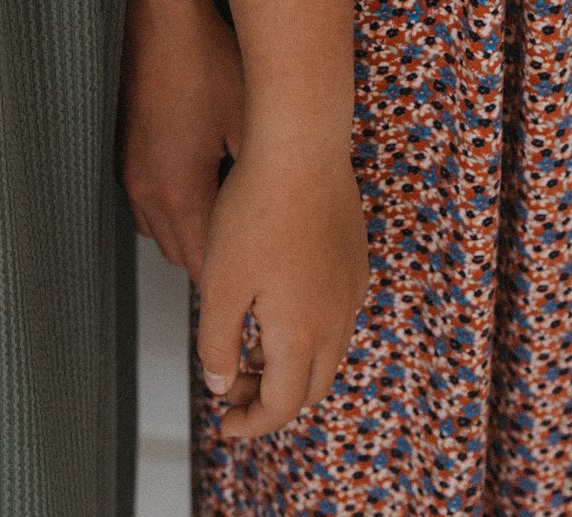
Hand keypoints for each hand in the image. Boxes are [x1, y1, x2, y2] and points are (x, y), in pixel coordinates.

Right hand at [121, 2, 243, 282]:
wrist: (163, 17)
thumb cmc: (206, 61)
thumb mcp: (251, 122)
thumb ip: (262, 178)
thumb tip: (289, 208)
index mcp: (180, 192)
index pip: (204, 268)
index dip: (234, 277)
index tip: (259, 277)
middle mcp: (147, 191)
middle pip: (179, 255)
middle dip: (214, 258)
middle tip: (252, 246)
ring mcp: (130, 172)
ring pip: (159, 231)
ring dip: (189, 232)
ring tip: (228, 213)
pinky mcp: (125, 153)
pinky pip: (148, 202)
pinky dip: (171, 205)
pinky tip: (199, 177)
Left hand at [197, 131, 367, 438]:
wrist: (300, 146)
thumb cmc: (255, 210)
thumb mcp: (219, 284)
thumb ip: (217, 345)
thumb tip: (220, 385)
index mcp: (301, 334)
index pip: (282, 406)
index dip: (251, 424)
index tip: (224, 426)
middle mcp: (336, 319)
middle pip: (311, 389)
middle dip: (271, 400)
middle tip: (232, 389)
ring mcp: (351, 288)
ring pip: (328, 353)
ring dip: (291, 366)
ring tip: (250, 350)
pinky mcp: (354, 260)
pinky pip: (337, 317)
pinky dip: (308, 334)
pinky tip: (276, 308)